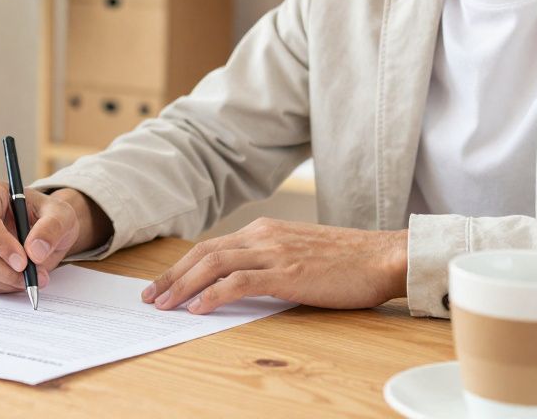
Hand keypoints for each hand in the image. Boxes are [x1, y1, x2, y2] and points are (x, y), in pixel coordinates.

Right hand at [0, 182, 110, 292]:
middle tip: (34, 276)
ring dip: (8, 280)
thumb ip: (52, 228)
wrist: (44, 229)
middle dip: (6, 270)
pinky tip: (20, 277)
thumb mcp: (62, 215)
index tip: (23, 262)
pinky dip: (4, 285)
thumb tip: (35, 252)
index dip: (0, 243)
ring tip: (34, 276)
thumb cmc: (49, 215)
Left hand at [142, 218, 407, 313]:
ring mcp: (274, 252)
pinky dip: (212, 294)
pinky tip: (197, 308)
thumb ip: (271, 261)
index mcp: (265, 229)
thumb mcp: (300, 253)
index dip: (183, 265)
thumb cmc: (349, 261)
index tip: (164, 283)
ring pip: (214, 264)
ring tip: (165, 305)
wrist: (385, 256)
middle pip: (204, 252)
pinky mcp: (286, 272)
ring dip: (183, 286)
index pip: (212, 246)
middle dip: (172, 275)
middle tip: (151, 296)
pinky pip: (238, 282)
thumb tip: (243, 284)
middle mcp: (263, 235)